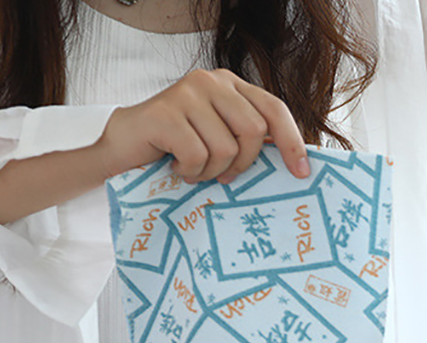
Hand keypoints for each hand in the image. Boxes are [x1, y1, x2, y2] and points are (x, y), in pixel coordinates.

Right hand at [95, 68, 309, 183]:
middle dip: (243, 163)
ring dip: (211, 171)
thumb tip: (294, 163)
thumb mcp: (220, 139)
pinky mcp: (165, 113)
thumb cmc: (177, 149)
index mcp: (231, 86)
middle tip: (223, 175)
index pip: (275, 110)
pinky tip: (177, 167)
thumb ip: (249, 140)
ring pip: (226, 147)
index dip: (292, 142)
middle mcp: (211, 82)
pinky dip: (190, 172)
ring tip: (193, 169)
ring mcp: (187, 93)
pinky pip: (198, 156)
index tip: (302, 173)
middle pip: (254, 131)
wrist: (124, 149)